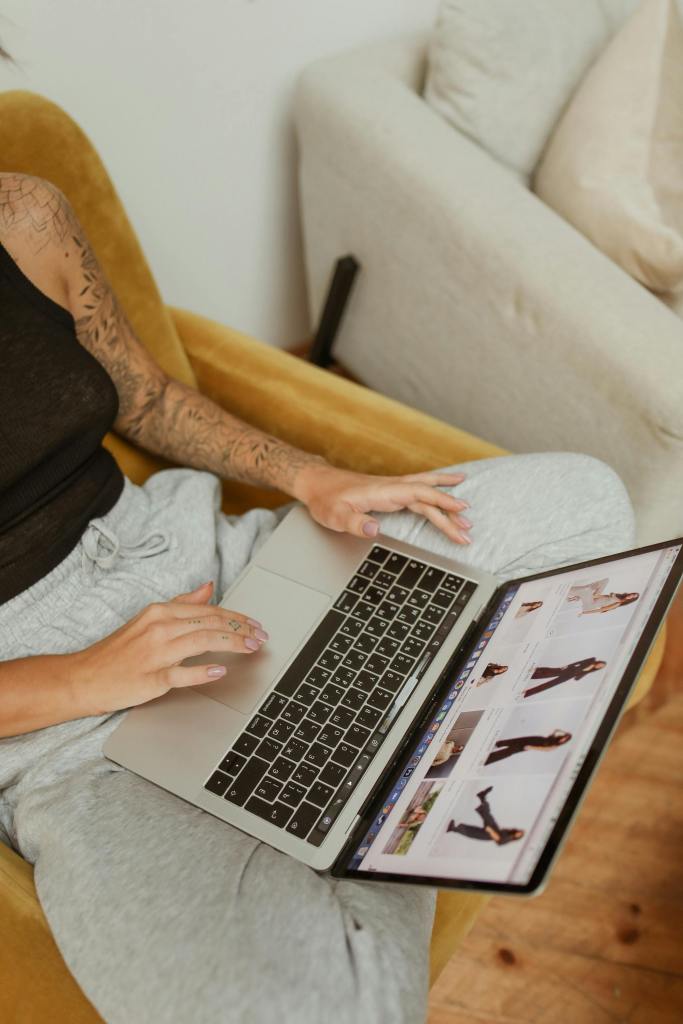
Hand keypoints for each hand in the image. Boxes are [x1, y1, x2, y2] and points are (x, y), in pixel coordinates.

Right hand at [69, 581, 267, 714]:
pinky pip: (182, 672)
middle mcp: (159, 627)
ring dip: (232, 643)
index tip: (255, 624)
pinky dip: (203, 671)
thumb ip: (181, 603)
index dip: (237, 617)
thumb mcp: (149, 618)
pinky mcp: (151, 677)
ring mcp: (155, 652)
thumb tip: (208, 587)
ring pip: (203, 641)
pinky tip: (220, 671)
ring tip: (251, 648)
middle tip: (261, 637)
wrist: (84, 677)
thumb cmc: (118, 651)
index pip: (209, 610)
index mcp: (160, 611)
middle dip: (242, 629)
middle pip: (211, 623)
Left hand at [293, 465, 470, 543]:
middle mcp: (392, 487)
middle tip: (468, 529)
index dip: (440, 502)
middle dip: (449, 511)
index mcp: (383, 491)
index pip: (419, 495)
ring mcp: (393, 488)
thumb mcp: (335, 515)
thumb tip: (375, 529)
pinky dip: (436, 490)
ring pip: (426, 492)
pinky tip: (447, 488)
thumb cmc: (325, 499)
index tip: (460, 511)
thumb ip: (355, 522)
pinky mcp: (391, 492)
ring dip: (446, 502)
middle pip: (427, 495)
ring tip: (467, 513)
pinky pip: (419, 490)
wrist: (317, 483)